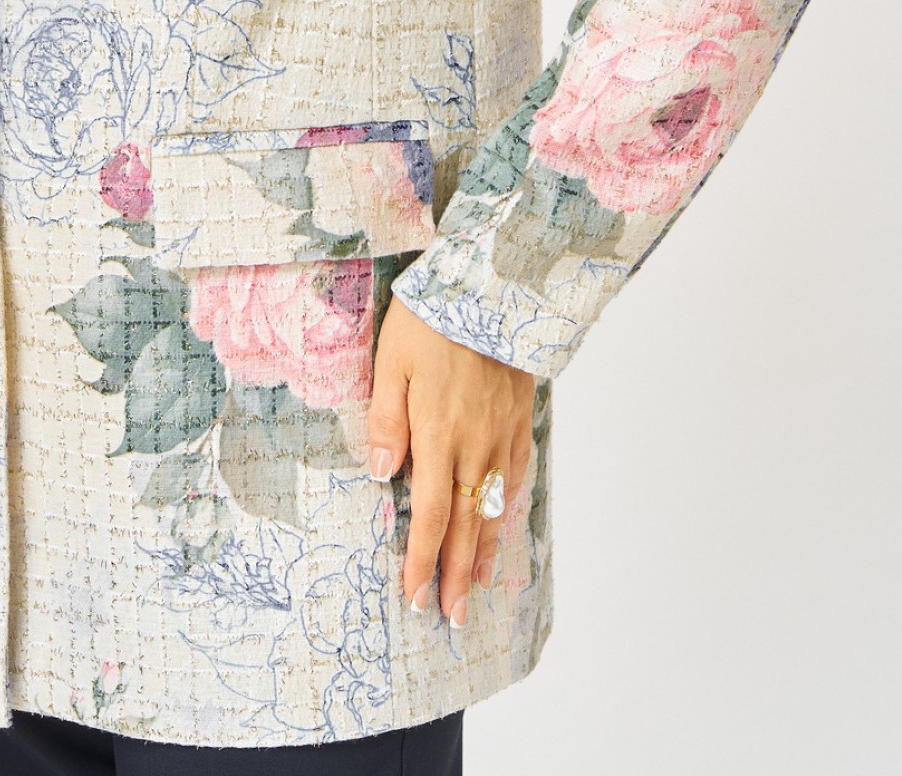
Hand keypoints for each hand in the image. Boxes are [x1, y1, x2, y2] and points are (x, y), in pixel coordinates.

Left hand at [367, 296, 535, 625]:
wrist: (491, 285)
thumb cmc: (431, 318)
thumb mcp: (390, 361)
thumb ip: (385, 420)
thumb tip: (381, 475)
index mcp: (437, 433)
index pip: (431, 514)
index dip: (423, 559)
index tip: (416, 594)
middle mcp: (474, 443)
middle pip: (467, 525)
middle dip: (456, 575)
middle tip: (450, 617)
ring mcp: (502, 434)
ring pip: (494, 507)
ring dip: (485, 553)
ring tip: (477, 589)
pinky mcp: (520, 419)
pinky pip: (516, 475)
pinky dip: (509, 509)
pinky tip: (503, 525)